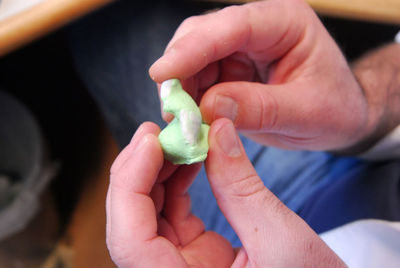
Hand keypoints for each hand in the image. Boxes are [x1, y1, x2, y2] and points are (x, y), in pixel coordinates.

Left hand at [106, 120, 345, 266]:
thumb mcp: (280, 239)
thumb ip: (241, 186)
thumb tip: (217, 130)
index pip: (130, 241)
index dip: (130, 187)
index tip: (150, 143)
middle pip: (131, 221)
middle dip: (140, 171)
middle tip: (158, 132)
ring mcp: (179, 265)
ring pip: (148, 213)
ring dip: (158, 171)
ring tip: (179, 138)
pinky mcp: (194, 254)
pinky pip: (171, 212)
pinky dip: (176, 181)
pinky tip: (190, 156)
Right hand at [149, 0, 374, 151]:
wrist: (341, 115)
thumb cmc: (335, 108)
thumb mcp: (306, 113)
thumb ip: (259, 108)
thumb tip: (207, 108)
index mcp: (285, 22)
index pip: (233, 26)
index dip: (193, 48)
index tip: (162, 73)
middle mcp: (258, 27)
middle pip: (202, 35)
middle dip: (180, 70)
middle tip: (170, 110)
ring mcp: (241, 47)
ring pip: (194, 58)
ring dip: (181, 89)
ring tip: (182, 122)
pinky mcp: (230, 68)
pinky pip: (199, 78)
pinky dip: (189, 99)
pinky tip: (190, 119)